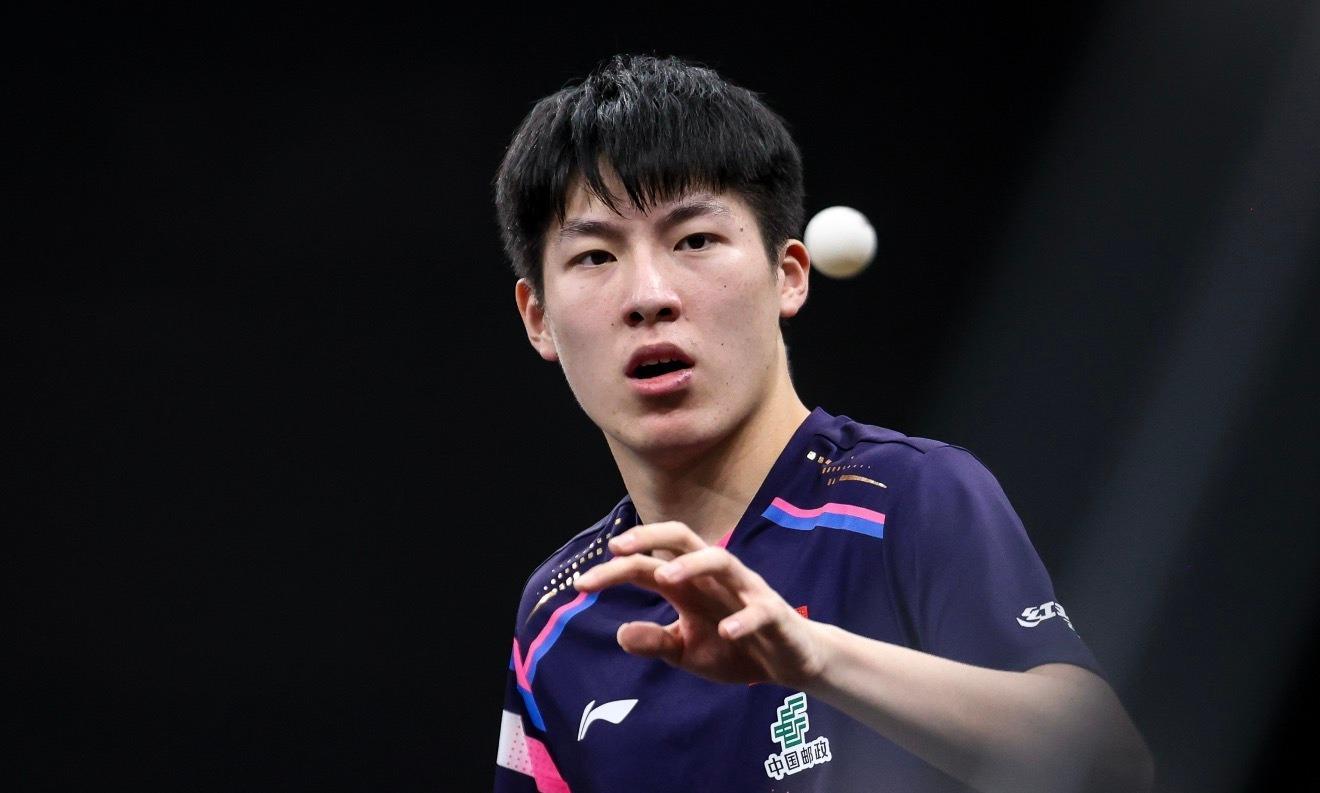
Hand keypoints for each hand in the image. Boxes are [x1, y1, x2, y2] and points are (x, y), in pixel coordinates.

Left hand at [573, 521, 823, 688]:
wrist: (789, 662)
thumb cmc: (733, 648)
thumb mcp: (686, 652)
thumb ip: (655, 642)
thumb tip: (619, 634)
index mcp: (689, 585)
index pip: (647, 566)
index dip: (613, 571)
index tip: (580, 584)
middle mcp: (714, 578)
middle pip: (681, 538)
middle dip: (649, 536)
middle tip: (617, 549)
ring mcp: (745, 590)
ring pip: (720, 558)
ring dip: (691, 564)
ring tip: (666, 577)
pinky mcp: (773, 611)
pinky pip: (758, 609)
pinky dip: (742, 619)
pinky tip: (725, 632)